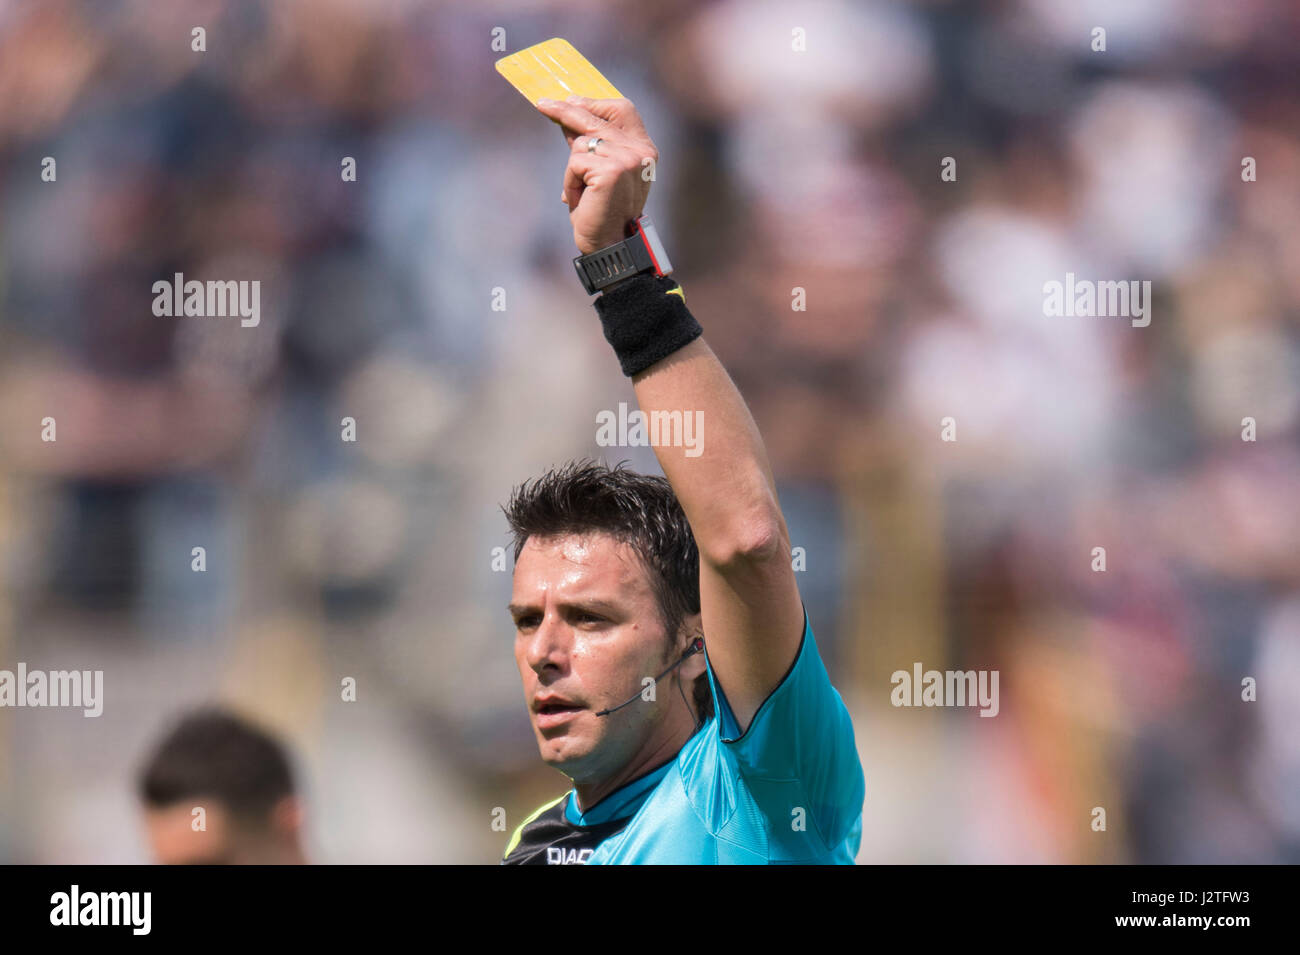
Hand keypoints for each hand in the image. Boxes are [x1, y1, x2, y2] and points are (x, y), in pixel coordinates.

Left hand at [534, 95, 657, 254]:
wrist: (609, 244)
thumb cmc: (602, 210)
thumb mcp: (599, 171)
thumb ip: (593, 143)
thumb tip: (569, 112)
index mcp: (645, 150)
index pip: (622, 110)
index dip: (594, 103)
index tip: (570, 99)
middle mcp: (641, 152)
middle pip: (596, 119)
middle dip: (566, 111)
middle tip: (542, 104)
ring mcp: (627, 160)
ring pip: (581, 144)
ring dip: (572, 169)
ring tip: (581, 192)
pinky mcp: (610, 171)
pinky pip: (575, 162)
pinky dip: (570, 181)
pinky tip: (581, 199)